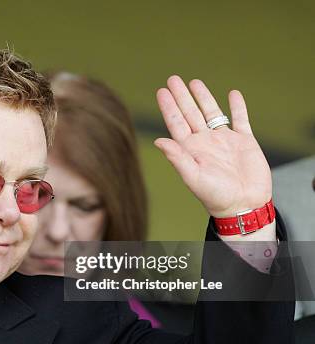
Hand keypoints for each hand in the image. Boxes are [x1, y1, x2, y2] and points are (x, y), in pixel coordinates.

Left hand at [155, 75, 271, 217]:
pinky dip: (238, 107)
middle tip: (173, 79)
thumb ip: (177, 158)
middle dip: (182, 96)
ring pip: (212, 113)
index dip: (169, 107)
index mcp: (190, 149)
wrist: (243, 205)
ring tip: (195, 82)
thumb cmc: (215, 196)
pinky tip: (233, 94)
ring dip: (204, 97)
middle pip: (191, 113)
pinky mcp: (244, 142)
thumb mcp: (193, 176)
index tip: (161, 91)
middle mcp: (205, 142)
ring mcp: (224, 141)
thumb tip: (158, 140)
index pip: (176, 123)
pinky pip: (240, 119)